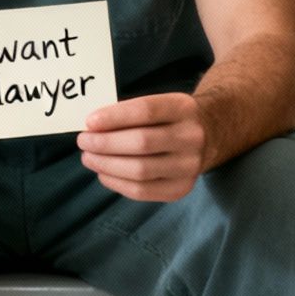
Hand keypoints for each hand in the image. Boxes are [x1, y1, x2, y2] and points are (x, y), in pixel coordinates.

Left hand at [78, 93, 208, 201]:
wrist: (211, 134)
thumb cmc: (171, 118)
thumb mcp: (160, 104)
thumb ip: (130, 113)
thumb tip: (92, 128)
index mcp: (184, 108)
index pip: (146, 111)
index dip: (114, 117)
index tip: (89, 122)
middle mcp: (191, 137)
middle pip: (142, 142)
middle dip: (105, 143)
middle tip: (83, 141)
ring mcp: (189, 165)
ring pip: (140, 170)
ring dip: (106, 165)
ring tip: (88, 157)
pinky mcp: (181, 188)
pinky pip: (142, 191)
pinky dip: (116, 183)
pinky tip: (103, 173)